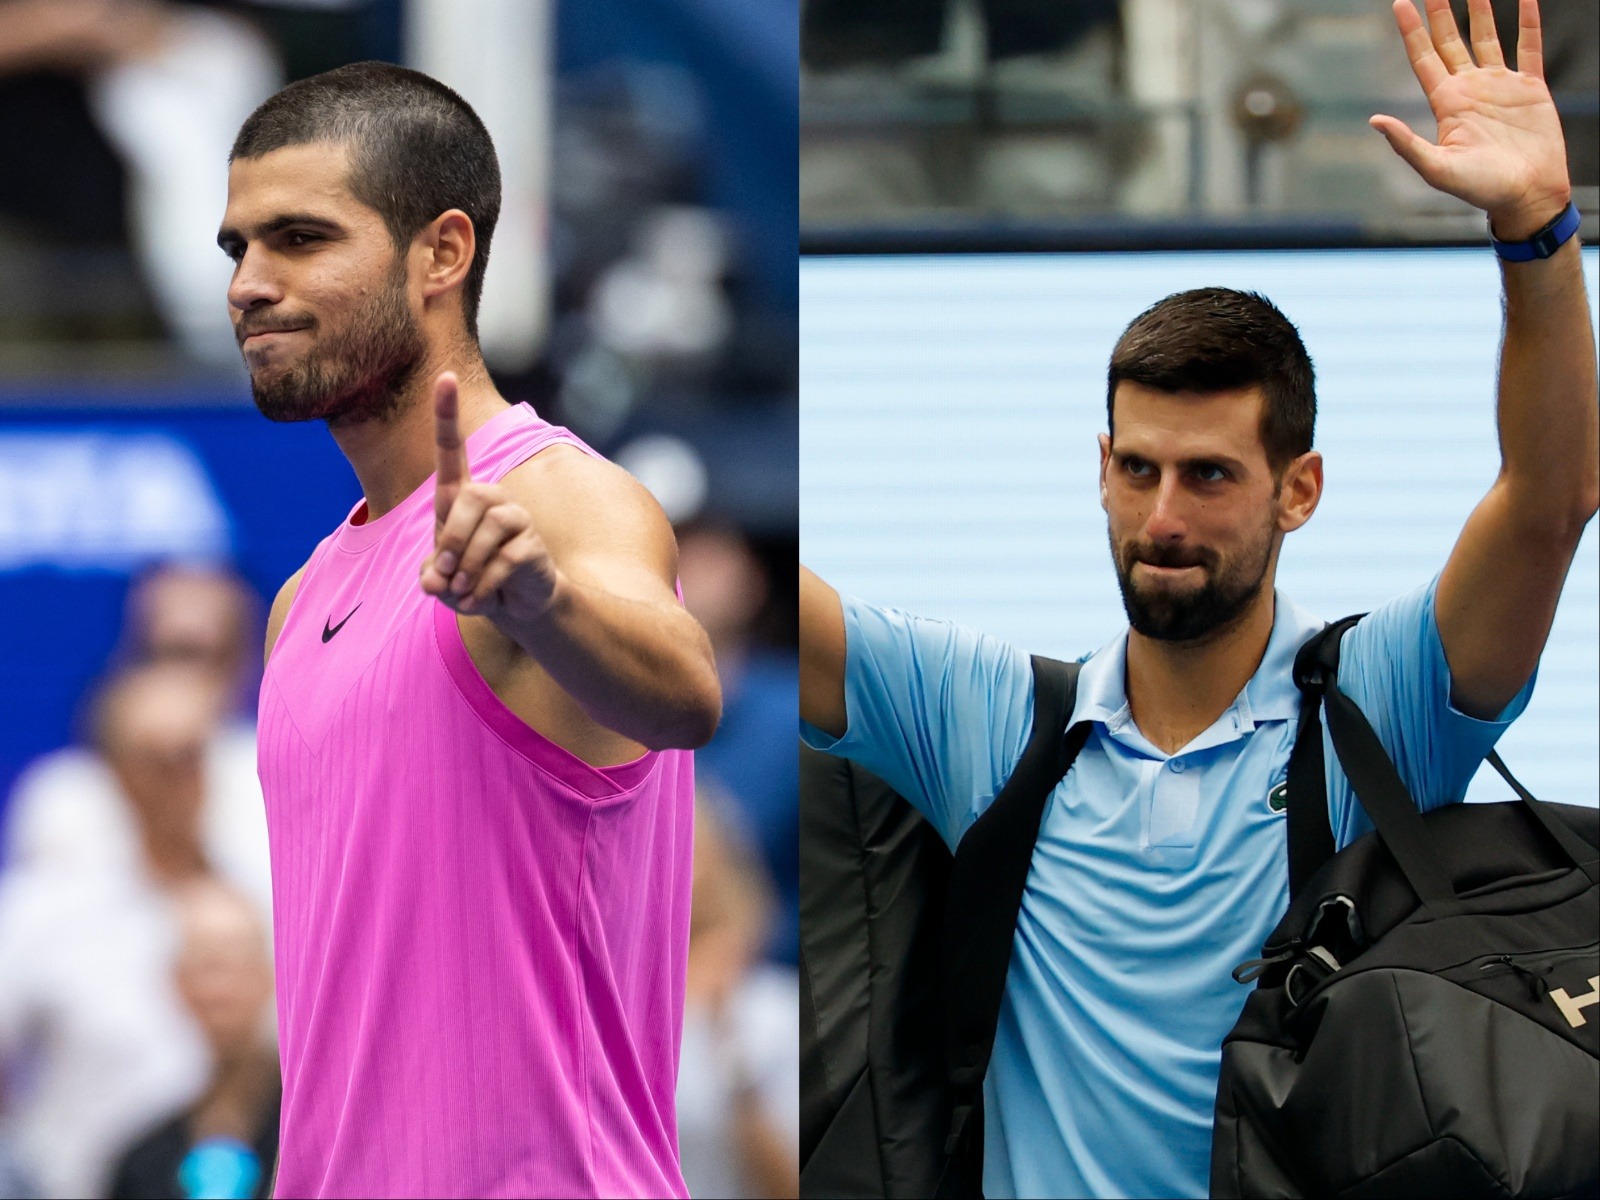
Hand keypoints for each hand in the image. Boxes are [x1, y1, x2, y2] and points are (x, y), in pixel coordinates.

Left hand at [419, 373, 562, 623]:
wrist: (515, 604)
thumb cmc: (471, 580)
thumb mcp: (440, 579)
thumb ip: (431, 575)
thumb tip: (436, 580)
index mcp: (462, 496)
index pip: (452, 449)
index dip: (447, 414)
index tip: (445, 376)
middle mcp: (491, 498)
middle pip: (466, 502)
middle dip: (449, 542)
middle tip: (447, 575)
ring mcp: (516, 517)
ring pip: (486, 532)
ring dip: (468, 568)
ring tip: (466, 590)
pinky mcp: (532, 543)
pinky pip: (503, 561)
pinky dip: (485, 587)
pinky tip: (486, 598)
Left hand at [1371, 0, 1570, 236]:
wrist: (1526, 195)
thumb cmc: (1480, 189)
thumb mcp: (1437, 168)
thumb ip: (1406, 144)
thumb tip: (1375, 120)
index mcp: (1447, 103)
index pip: (1423, 58)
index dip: (1411, 30)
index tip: (1399, 4)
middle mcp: (1470, 89)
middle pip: (1450, 40)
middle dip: (1440, 12)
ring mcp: (1500, 86)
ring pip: (1486, 37)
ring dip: (1479, 10)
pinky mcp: (1530, 88)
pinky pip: (1529, 45)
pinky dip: (1527, 21)